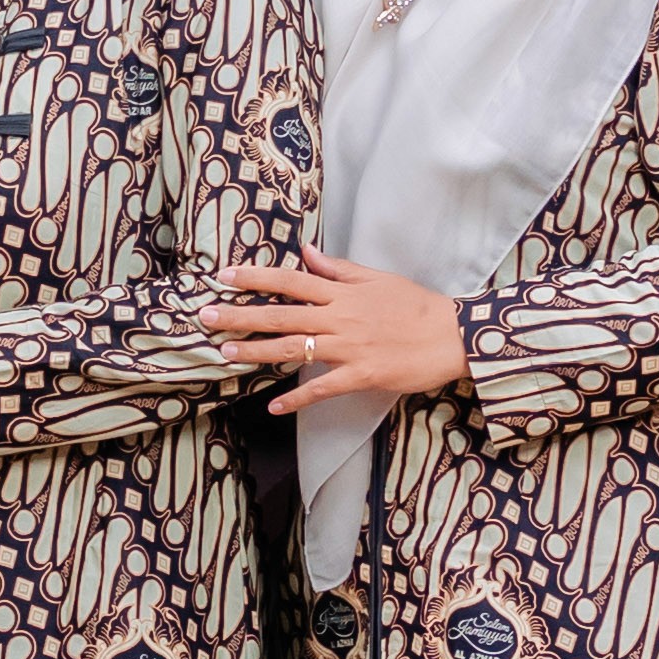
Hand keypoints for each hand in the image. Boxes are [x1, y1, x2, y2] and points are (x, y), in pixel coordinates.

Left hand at [203, 255, 466, 410]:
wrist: (452, 336)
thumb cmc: (415, 306)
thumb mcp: (377, 279)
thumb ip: (338, 269)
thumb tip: (306, 252)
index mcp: (342, 293)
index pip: (291, 281)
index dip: (256, 278)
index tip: (225, 277)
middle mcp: (340, 317)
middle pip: (282, 315)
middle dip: (241, 315)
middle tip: (206, 317)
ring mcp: (349, 347)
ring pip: (294, 348)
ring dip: (257, 351)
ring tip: (225, 353)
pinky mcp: (361, 375)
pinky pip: (322, 388)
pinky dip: (297, 399)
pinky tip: (273, 407)